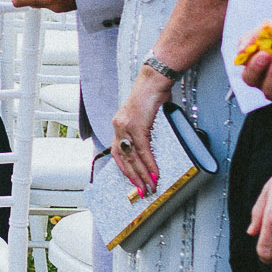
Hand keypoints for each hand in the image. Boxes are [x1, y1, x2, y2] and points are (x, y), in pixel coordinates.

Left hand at [109, 67, 172, 192]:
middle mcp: (118, 126)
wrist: (154, 81)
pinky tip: (155, 173)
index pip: (117, 152)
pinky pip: (143, 150)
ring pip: (133, 157)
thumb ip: (143, 132)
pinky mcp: (137, 126)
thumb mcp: (143, 117)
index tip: (132, 181)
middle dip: (133, 177)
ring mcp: (126, 126)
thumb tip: (151, 149)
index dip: (124, 168)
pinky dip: (150, 163)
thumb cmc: (151, 97)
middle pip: (123, 158)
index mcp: (118, 125)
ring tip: (150, 186)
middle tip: (142, 190)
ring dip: (142, 174)